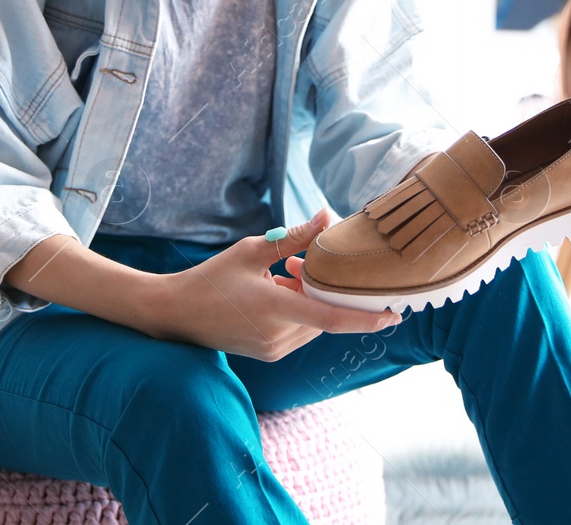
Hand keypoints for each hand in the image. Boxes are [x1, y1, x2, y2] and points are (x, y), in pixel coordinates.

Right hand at [146, 208, 400, 361]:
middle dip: (324, 288)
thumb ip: (295, 238)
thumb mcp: (252, 250)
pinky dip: (299, 309)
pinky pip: (300, 330)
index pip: (331, 318)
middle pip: (324, 313)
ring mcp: (274, 349)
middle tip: (299, 262)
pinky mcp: (270, 353)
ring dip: (311, 298)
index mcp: (273, 310)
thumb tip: (328, 217)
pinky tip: (277, 289)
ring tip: (283, 273)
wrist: (176, 315)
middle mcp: (278, 336)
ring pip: (314, 322)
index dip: (366, 317)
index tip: (394, 314)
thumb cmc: (212, 278)